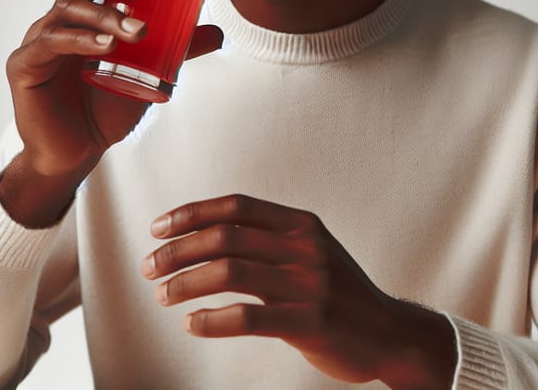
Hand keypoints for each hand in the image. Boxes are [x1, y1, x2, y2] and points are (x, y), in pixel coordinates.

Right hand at [6, 0, 222, 179]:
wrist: (77, 150)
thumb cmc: (106, 105)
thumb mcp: (148, 71)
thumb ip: (179, 49)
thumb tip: (218, 32)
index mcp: (84, 14)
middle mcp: (59, 19)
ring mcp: (39, 40)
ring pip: (69, 10)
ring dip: (106, 15)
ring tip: (139, 30)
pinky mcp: (25, 66)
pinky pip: (51, 44)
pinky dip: (81, 41)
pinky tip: (106, 45)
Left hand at [141, 194, 456, 388]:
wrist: (388, 331)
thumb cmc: (337, 289)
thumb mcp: (311, 249)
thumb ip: (269, 238)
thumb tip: (206, 233)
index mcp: (300, 223)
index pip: (236, 206)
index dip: (192, 213)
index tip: (158, 228)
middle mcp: (303, 246)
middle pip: (225, 236)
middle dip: (178, 249)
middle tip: (149, 266)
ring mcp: (308, 283)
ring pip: (230, 272)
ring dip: (185, 282)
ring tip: (162, 294)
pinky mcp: (310, 322)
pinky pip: (248, 317)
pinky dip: (212, 320)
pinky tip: (192, 323)